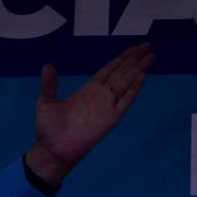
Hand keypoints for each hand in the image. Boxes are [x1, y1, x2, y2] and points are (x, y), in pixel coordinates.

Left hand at [25, 44, 154, 186]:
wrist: (52, 150)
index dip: (121, 58)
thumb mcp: (47, 102)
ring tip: (150, 56)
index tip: (134, 48)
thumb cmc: (49, 128)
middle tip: (147, 45)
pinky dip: (134, 89)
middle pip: (121, 73)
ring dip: (137, 69)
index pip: (109, 70)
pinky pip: (125, 101)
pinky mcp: (110, 119)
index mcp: (88, 90)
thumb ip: (50, 84)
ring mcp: (107, 107)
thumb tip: (47, 65)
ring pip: (126, 83)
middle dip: (134, 59)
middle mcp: (101, 96)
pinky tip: (142, 76)